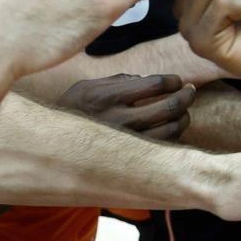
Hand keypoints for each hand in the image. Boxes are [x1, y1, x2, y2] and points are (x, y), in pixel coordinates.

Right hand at [57, 73, 195, 140]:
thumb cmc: (71, 113)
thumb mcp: (86, 87)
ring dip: (183, 118)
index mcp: (106, 97)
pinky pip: (162, 149)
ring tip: (183, 111)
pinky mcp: (129, 161)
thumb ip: (117, 80)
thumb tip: (146, 79)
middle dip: (186, 97)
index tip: (177, 81)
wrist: (51, 151)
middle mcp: (117, 121)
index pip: (155, 84)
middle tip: (190, 91)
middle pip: (169, 107)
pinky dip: (173, 137)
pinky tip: (171, 129)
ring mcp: (125, 144)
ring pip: (171, 131)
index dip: (173, 81)